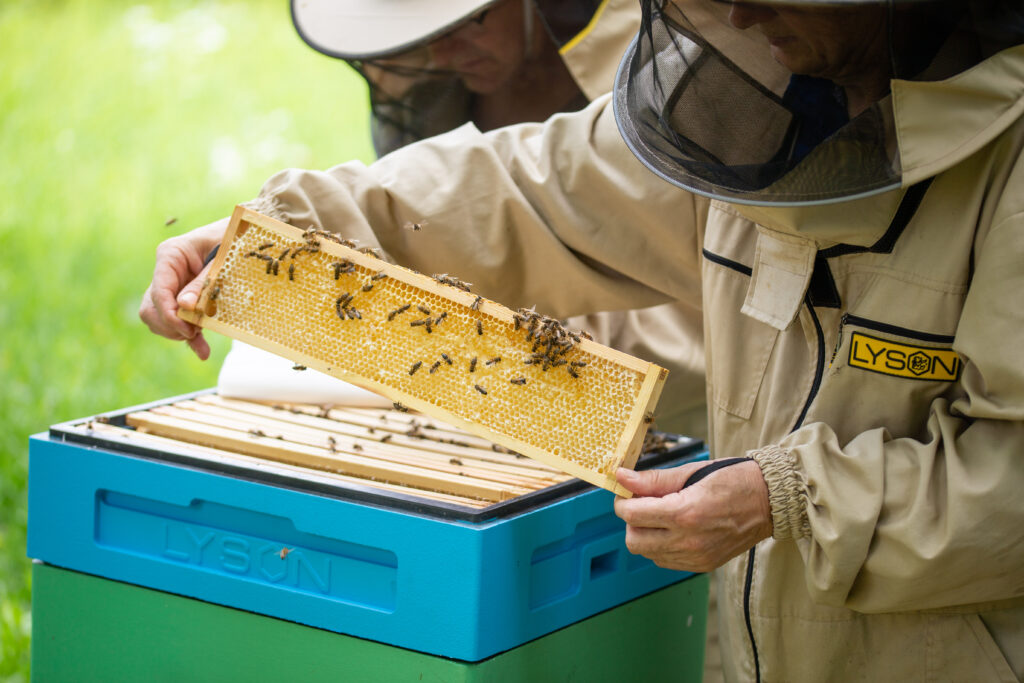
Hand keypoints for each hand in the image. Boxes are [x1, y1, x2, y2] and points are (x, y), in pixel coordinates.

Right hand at [139, 217, 228, 359]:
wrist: (244, 233)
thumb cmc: (233, 239)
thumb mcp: (221, 259)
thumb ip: (203, 283)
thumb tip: (183, 307)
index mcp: (170, 255)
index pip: (159, 291)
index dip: (170, 315)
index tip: (188, 330)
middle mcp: (166, 271)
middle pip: (151, 308)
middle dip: (169, 326)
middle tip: (193, 334)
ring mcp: (173, 285)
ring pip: (158, 317)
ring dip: (177, 333)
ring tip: (200, 341)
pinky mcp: (183, 297)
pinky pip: (176, 321)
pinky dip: (188, 335)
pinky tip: (202, 351)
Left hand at [613, 459, 772, 571]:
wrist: (768, 501)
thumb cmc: (732, 480)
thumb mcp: (690, 472)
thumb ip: (653, 480)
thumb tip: (622, 477)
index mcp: (684, 513)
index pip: (632, 515)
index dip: (622, 502)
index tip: (627, 493)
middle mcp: (688, 540)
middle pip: (633, 540)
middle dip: (631, 521)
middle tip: (642, 505)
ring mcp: (696, 557)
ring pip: (647, 553)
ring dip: (646, 534)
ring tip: (661, 516)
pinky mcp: (703, 565)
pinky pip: (665, 561)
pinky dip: (661, 546)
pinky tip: (674, 529)